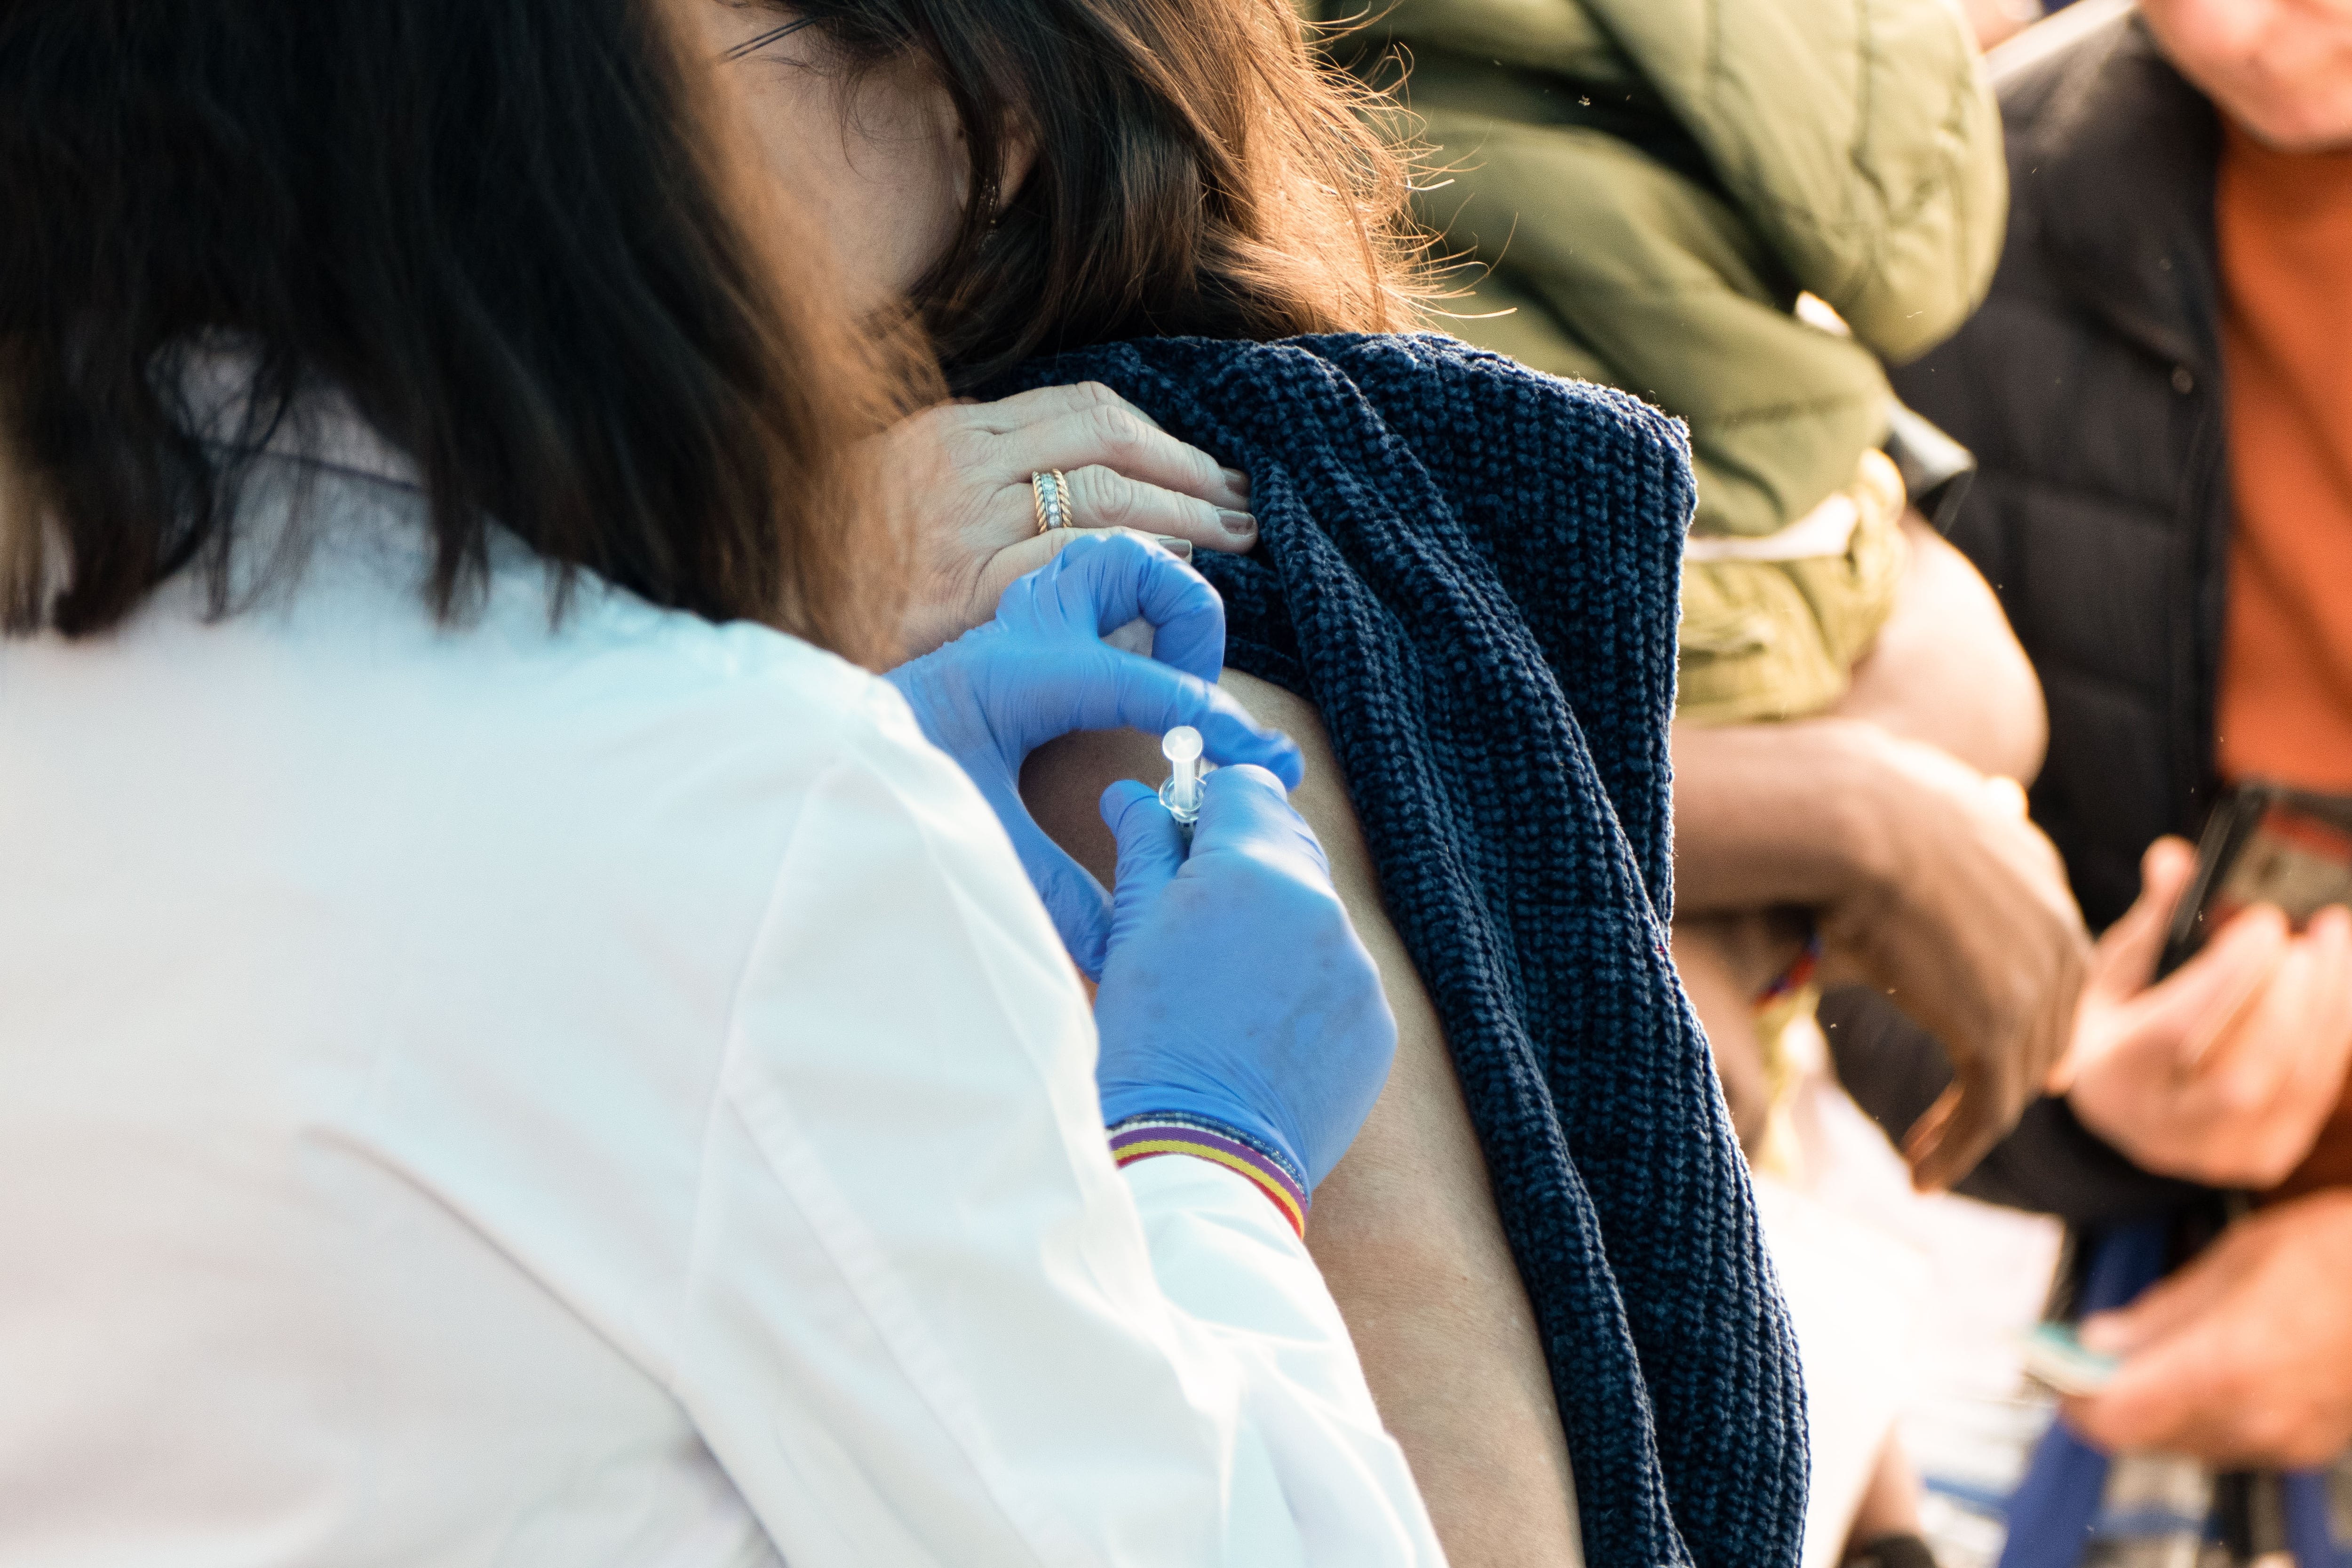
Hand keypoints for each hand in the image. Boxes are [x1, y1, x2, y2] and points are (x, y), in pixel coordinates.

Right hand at [876, 383, 1256, 656]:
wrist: (765, 620)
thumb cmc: (839, 569)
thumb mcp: (903, 499)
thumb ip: (976, 485)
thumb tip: (1065, 496)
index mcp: (952, 435)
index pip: (1082, 409)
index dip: (1159, 436)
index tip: (1204, 467)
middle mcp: (963, 466)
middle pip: (1108, 439)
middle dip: (1190, 467)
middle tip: (1242, 501)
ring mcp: (964, 526)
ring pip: (1105, 493)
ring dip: (1185, 514)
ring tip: (1232, 539)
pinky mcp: (965, 590)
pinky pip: (1072, 555)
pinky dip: (1133, 555)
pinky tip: (1171, 571)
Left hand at [885, 532, 1300, 977]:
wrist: (818, 755)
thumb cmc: (887, 789)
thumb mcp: (975, 842)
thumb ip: (1054, 892)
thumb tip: (1122, 943)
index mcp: (1017, 676)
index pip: (1137, 680)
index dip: (1210, 717)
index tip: (1266, 759)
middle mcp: (1023, 629)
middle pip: (1135, 561)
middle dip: (1188, 620)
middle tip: (1194, 698)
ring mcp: (1022, 618)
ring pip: (1116, 555)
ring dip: (1162, 600)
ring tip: (1172, 677)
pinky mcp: (1019, 628)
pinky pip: (1094, 586)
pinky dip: (1132, 610)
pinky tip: (1136, 675)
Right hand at [1093, 766, 1396, 1187]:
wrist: (1198, 1156)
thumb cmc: (1148, 1043)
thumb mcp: (1131, 936)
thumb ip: (1144, 849)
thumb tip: (1132, 794)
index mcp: (1249, 871)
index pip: (1247, 787)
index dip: (1210, 806)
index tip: (1186, 840)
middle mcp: (1318, 906)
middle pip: (1288, 841)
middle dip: (1245, 863)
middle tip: (1199, 916)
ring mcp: (1357, 966)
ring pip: (1315, 911)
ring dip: (1277, 925)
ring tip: (1228, 988)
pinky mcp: (1377, 1019)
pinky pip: (1343, 974)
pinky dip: (1307, 984)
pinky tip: (1263, 1028)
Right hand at [1814, 736, 2090, 1189]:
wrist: (1850, 818)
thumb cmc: (1850, 809)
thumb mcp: (1917, 813)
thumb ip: (1942, 835)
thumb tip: (1954, 818)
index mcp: (2039, 876)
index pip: (2050, 969)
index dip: (2020, 1025)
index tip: (1982, 1073)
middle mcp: (2057, 931)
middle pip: (2041, 1033)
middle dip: (1996, 1087)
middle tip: (1944, 1134)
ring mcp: (2036, 984)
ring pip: (2012, 1082)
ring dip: (1967, 1133)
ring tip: (1921, 1166)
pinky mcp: (2000, 1029)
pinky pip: (1987, 1110)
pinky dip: (1955, 1150)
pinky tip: (1920, 1176)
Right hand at [2058, 837, 2351, 1187]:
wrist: (2121, 1113)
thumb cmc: (2120, 1029)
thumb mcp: (2117, 973)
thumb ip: (2154, 920)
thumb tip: (2175, 858)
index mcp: (2114, 1076)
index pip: (2177, 1033)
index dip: (2227, 978)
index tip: (2266, 922)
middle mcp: (2162, 1128)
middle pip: (2243, 1074)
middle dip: (2289, 1000)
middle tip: (2313, 936)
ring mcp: (2218, 1153)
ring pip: (2292, 1085)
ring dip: (2327, 1009)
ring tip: (2333, 944)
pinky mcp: (2264, 1158)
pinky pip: (2315, 1095)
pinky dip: (2334, 1035)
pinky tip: (2337, 986)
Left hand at [2064, 1188, 2351, 1466]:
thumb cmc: (2339, 1254)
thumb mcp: (2237, 1259)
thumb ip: (2160, 1312)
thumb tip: (2097, 1339)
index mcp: (2224, 1368)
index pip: (2113, 1419)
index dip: (2073, 1395)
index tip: (2053, 1364)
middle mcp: (2254, 1419)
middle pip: (2143, 1437)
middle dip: (2111, 1397)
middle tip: (2097, 1351)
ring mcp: (2285, 1440)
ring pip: (2184, 1443)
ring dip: (2155, 1406)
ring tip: (2154, 1350)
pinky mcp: (2308, 1446)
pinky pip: (2229, 1441)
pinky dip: (2202, 1412)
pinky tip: (2209, 1366)